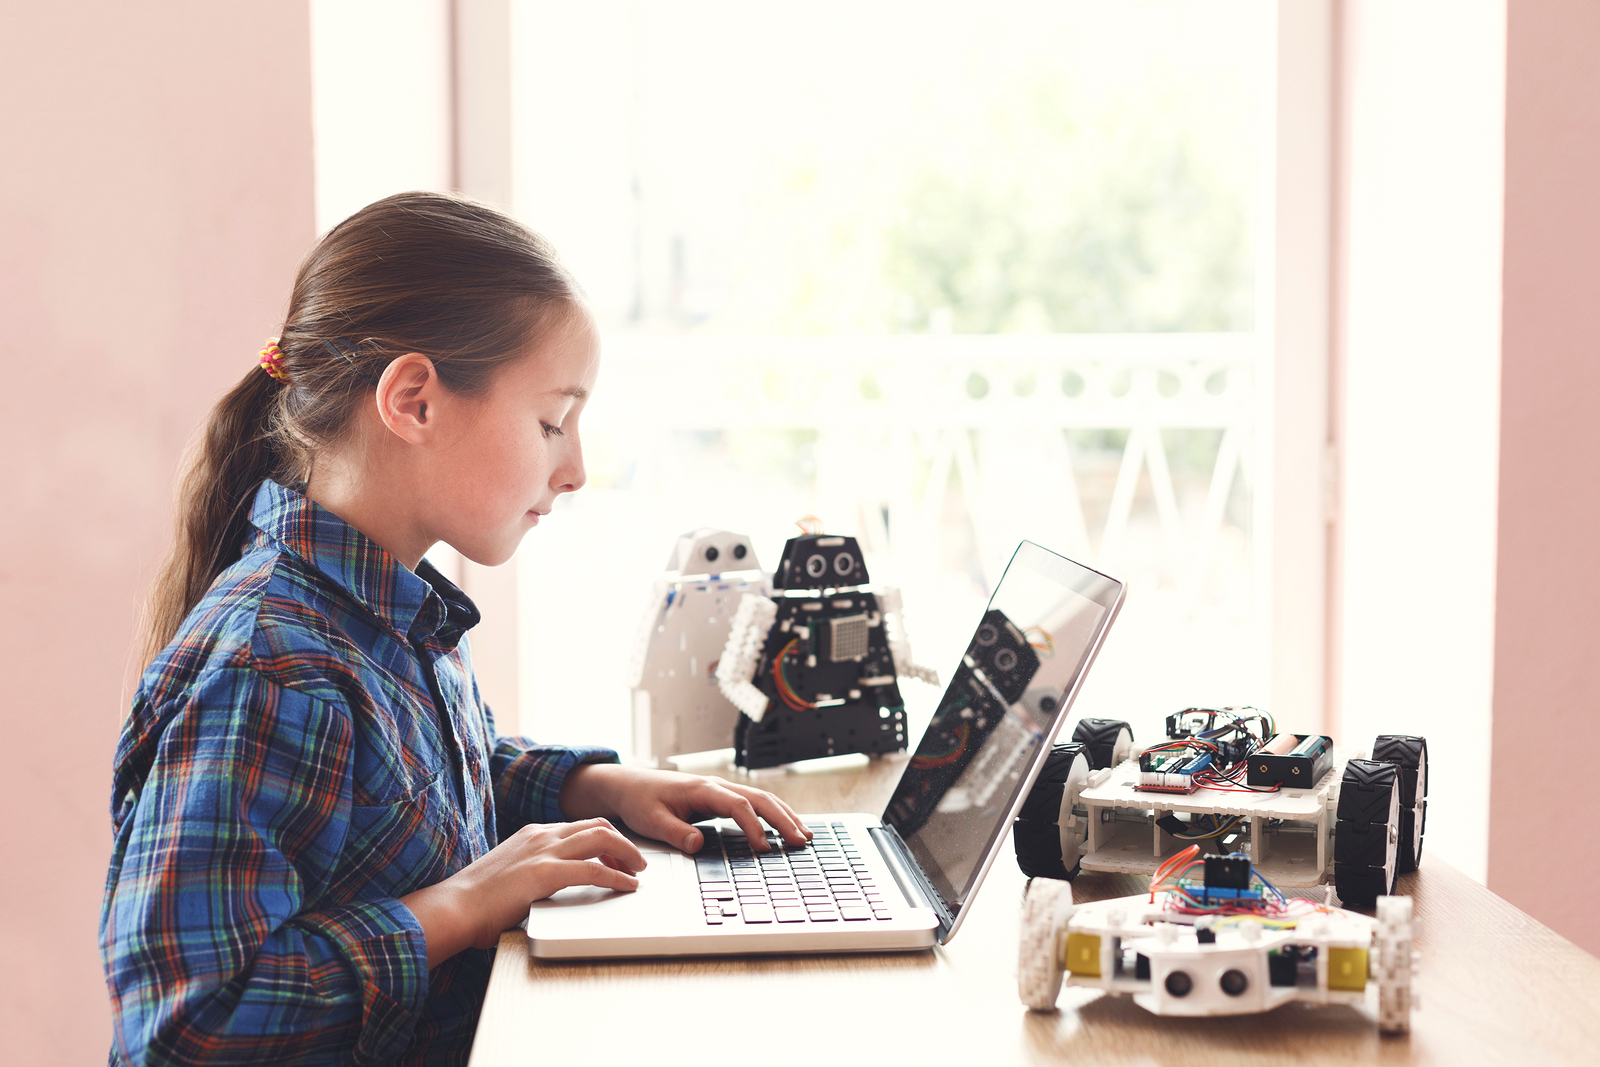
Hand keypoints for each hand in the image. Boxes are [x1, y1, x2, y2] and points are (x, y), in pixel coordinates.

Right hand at [400, 817, 644, 966]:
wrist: (454, 908)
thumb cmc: (476, 901)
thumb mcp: (511, 874)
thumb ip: (534, 871)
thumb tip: (552, 887)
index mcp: (533, 833)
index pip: (581, 826)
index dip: (606, 839)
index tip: (617, 855)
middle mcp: (541, 835)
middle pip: (597, 825)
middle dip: (623, 842)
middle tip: (636, 862)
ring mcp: (544, 850)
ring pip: (602, 837)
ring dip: (627, 853)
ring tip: (638, 871)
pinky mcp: (546, 872)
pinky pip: (594, 869)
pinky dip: (617, 876)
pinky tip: (627, 886)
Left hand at [558, 763, 811, 852]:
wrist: (630, 786)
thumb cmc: (640, 801)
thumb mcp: (651, 821)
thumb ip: (675, 832)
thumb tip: (698, 844)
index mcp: (702, 790)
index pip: (738, 806)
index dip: (754, 827)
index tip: (765, 848)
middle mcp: (716, 787)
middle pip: (759, 799)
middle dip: (783, 819)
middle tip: (801, 841)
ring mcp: (721, 791)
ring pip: (761, 799)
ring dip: (784, 815)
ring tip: (804, 836)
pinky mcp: (721, 799)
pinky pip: (754, 804)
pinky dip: (774, 814)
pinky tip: (786, 827)